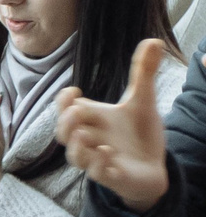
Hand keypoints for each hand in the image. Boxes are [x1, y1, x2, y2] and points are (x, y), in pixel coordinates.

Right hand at [59, 38, 172, 211]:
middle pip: (63, 133)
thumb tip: (154, 40)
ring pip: (75, 156)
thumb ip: (143, 72)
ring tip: (88, 137)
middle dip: (66, 123)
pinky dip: (99, 165)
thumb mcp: (143, 100)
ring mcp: (97, 159)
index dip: (64, 101)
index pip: (66, 109)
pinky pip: (98, 174)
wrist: (152, 167)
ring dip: (78, 147)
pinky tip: (108, 154)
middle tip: (75, 112)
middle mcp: (89, 140)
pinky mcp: (111, 176)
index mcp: (92, 120)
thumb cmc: (139, 135)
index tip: (74, 91)